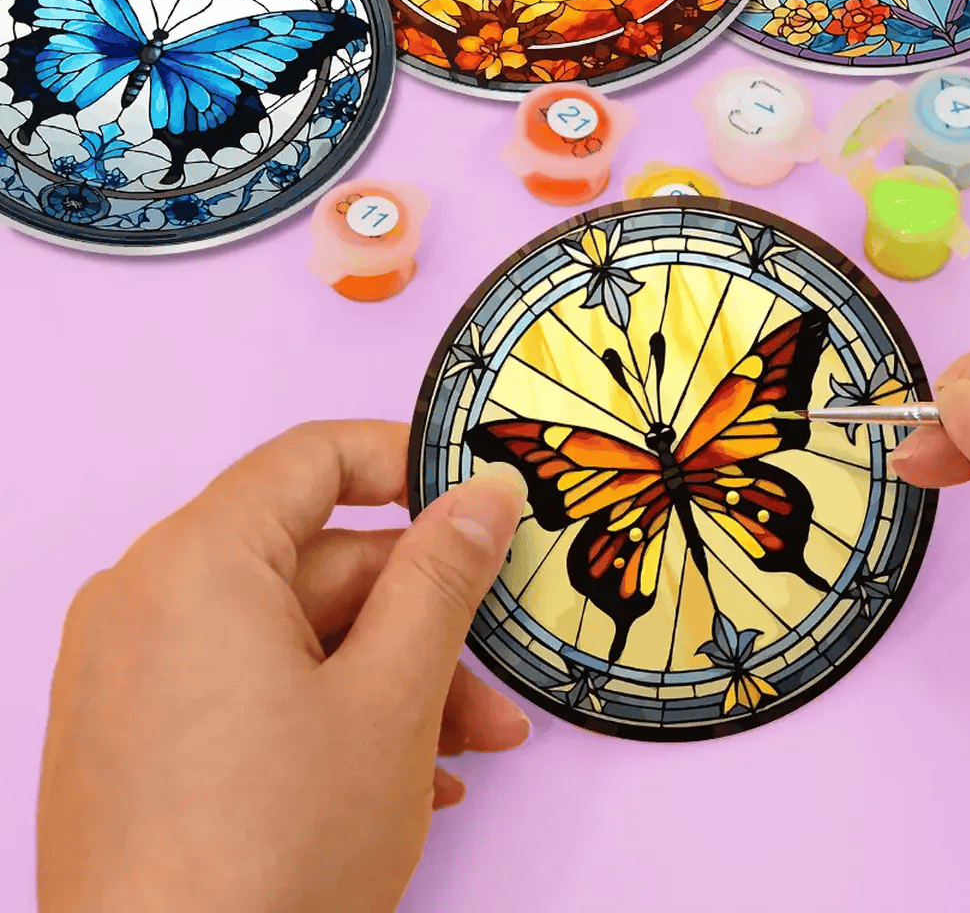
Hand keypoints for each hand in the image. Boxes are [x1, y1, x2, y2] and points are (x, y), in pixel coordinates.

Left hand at [38, 420, 529, 912]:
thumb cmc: (277, 855)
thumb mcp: (391, 699)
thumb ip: (443, 578)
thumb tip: (486, 493)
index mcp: (195, 561)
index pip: (314, 456)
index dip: (407, 462)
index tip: (479, 500)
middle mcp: (145, 599)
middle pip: (314, 564)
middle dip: (421, 620)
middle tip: (497, 675)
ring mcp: (130, 673)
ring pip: (292, 637)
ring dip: (390, 682)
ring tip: (468, 752)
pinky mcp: (132, 739)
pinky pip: (248, 688)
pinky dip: (327, 714)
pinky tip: (402, 781)